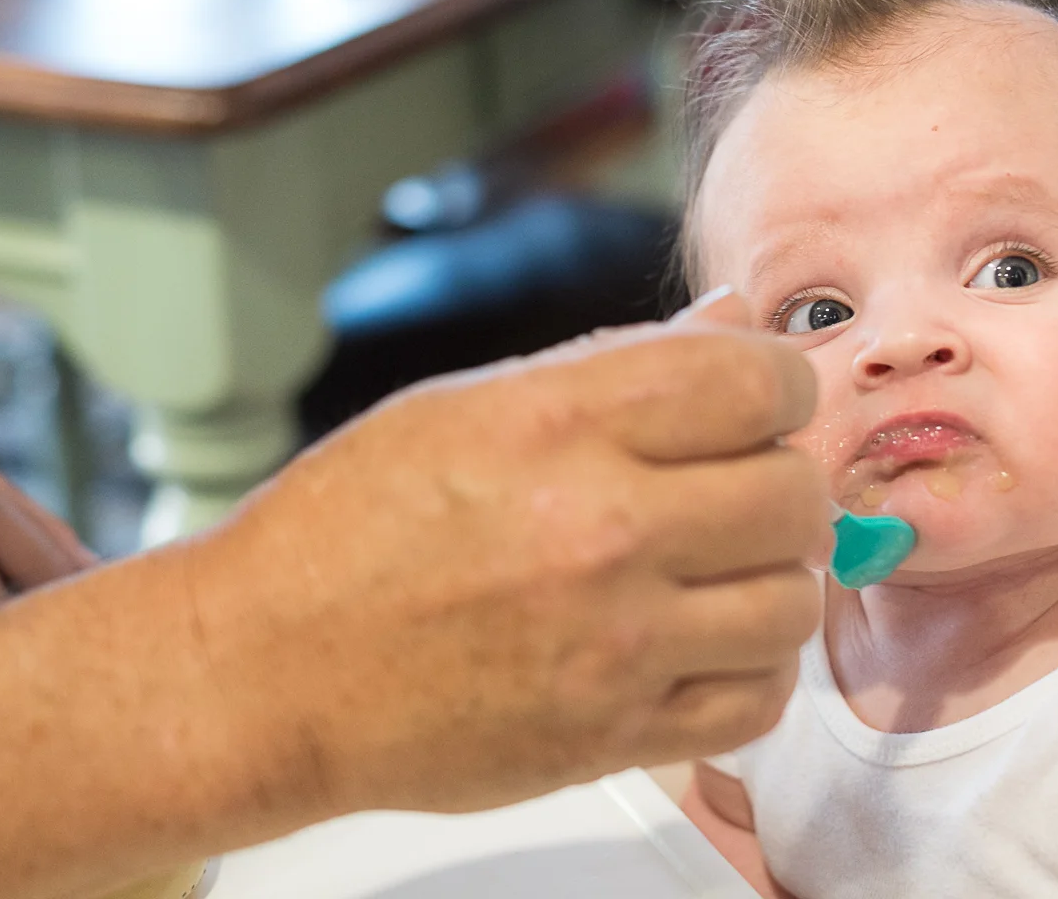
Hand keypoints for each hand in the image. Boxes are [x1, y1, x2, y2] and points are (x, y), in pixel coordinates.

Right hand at [185, 288, 828, 819]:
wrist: (265, 672)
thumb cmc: (341, 533)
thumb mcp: (463, 406)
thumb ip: (612, 363)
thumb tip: (730, 322)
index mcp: (556, 424)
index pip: (754, 381)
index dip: (776, 385)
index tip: (759, 403)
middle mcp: (597, 529)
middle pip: (792, 493)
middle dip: (779, 481)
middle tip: (739, 490)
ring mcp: (612, 642)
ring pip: (791, 602)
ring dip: (769, 580)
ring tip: (717, 574)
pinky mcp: (612, 736)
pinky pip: (755, 701)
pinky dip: (747, 671)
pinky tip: (700, 645)